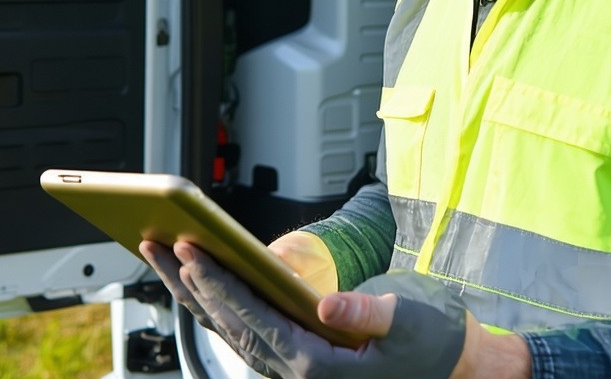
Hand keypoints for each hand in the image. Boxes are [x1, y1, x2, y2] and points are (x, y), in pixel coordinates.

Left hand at [142, 239, 470, 378]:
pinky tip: (202, 281)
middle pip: (228, 326)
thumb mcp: (408, 322)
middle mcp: (297, 375)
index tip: (191, 253)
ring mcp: (294, 371)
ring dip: (195, 294)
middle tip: (158, 245)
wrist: (452, 371)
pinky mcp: (298, 361)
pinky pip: (246, 333)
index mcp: (318, 368)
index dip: (219, 285)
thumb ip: (367, 314)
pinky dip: (219, 306)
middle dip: (190, 285)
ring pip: (230, 331)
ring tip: (164, 256)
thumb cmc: (434, 345)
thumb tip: (328, 305)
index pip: (253, 320)